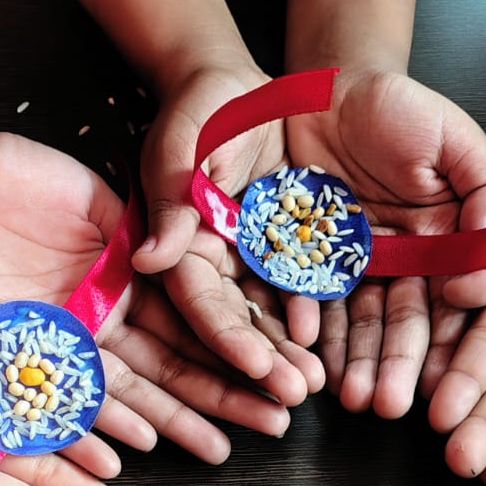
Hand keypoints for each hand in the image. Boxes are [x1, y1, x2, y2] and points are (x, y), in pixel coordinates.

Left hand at [0, 129, 290, 460]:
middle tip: (278, 424)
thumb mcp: (86, 193)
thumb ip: (138, 230)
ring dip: (173, 423)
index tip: (286, 367)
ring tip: (221, 451)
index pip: (195, 317)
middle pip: (172, 365)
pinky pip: (58, 402)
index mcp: (126, 275)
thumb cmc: (4, 172)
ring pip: (126, 393)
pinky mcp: (14, 359)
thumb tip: (193, 257)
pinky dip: (90, 431)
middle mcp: (101, 317)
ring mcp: (62, 342)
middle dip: (225, 395)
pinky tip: (129, 456)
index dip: (241, 342)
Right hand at [136, 58, 326, 405]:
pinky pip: (298, 293)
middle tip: (293, 396)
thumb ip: (172, 203)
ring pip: (267, 319)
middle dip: (263, 363)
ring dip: (289, 354)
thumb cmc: (201, 110)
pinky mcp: (281, 253)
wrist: (243, 89)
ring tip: (316, 384)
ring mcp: (247, 263)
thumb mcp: (181, 147)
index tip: (256, 368)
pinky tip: (334, 346)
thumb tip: (151, 260)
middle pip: (234, 325)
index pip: (200, 302)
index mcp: (178, 247)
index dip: (226, 338)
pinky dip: (313, 319)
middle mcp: (209, 265)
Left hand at [282, 69, 485, 418]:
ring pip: (363, 324)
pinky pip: (314, 304)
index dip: (457, 339)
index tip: (447, 377)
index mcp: (454, 238)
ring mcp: (362, 268)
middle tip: (390, 405)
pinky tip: (312, 362)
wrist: (322, 92)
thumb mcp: (450, 136)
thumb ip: (482, 183)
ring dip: (359, 363)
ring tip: (354, 399)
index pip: (464, 297)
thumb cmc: (395, 106)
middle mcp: (411, 263)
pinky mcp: (314, 264)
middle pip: (411, 322)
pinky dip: (314, 333)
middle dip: (400, 364)